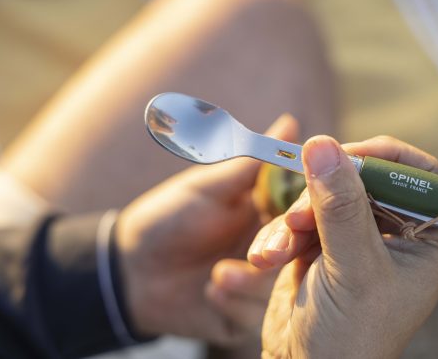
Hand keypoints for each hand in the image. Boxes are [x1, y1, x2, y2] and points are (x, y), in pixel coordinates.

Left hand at [115, 114, 297, 343]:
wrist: (128, 269)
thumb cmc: (167, 217)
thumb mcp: (209, 187)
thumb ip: (251, 160)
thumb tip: (290, 123)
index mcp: (269, 215)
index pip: (305, 213)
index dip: (309, 213)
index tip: (300, 215)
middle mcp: (272, 251)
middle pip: (300, 254)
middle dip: (280, 254)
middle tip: (259, 255)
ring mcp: (258, 285)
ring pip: (280, 288)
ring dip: (250, 283)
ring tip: (217, 275)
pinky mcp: (241, 315)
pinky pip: (253, 315)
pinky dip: (232, 303)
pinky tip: (209, 291)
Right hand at [248, 135, 437, 357]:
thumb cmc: (350, 338)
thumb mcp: (352, 268)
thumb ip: (340, 207)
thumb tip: (324, 145)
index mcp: (425, 239)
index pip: (418, 174)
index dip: (383, 158)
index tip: (345, 157)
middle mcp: (394, 234)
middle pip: (362, 180)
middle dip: (324, 196)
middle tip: (299, 216)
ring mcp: (356, 238)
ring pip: (325, 197)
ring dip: (296, 219)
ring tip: (280, 249)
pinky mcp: (322, 246)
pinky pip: (301, 219)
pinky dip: (281, 235)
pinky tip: (268, 258)